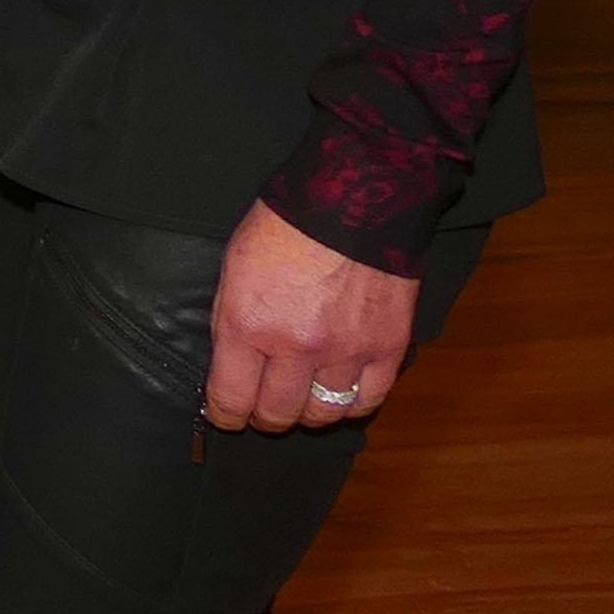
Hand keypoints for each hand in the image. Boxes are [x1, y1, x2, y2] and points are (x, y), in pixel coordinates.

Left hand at [205, 199, 417, 433]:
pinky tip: (340, 392)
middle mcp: (296, 346)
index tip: (226, 416)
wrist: (354, 197)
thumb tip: (229, 368)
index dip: (225, 416)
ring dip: (309, 411)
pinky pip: (368, 400)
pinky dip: (352, 404)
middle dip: (265, 417)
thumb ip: (233, 324)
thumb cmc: (284, 226)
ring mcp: (346, 350)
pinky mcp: (388, 347)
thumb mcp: (233, 271)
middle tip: (264, 407)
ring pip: (324, 413)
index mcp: (249, 324)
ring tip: (303, 399)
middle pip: (278, 414)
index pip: (231, 399)